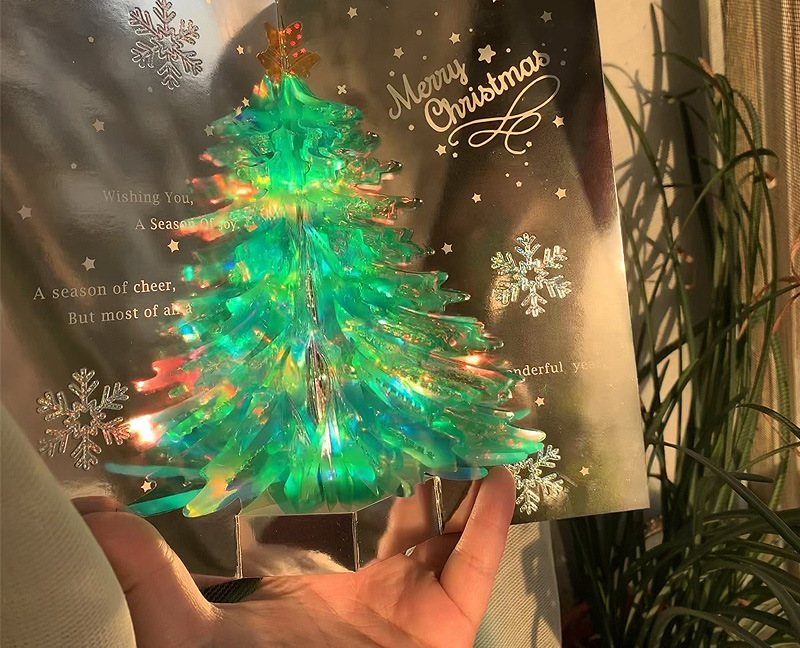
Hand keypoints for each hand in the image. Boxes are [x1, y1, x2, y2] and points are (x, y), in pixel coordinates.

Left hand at [82, 467, 513, 647]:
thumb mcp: (184, 620)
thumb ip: (144, 567)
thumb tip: (85, 511)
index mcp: (324, 586)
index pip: (349, 519)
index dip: (359, 474)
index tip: (363, 424)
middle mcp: (376, 589)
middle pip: (411, 517)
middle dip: (424, 470)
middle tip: (433, 415)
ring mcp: (415, 604)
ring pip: (449, 532)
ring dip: (464, 486)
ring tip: (474, 429)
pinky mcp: (447, 622)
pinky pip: (477, 562)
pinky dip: (493, 520)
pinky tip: (501, 473)